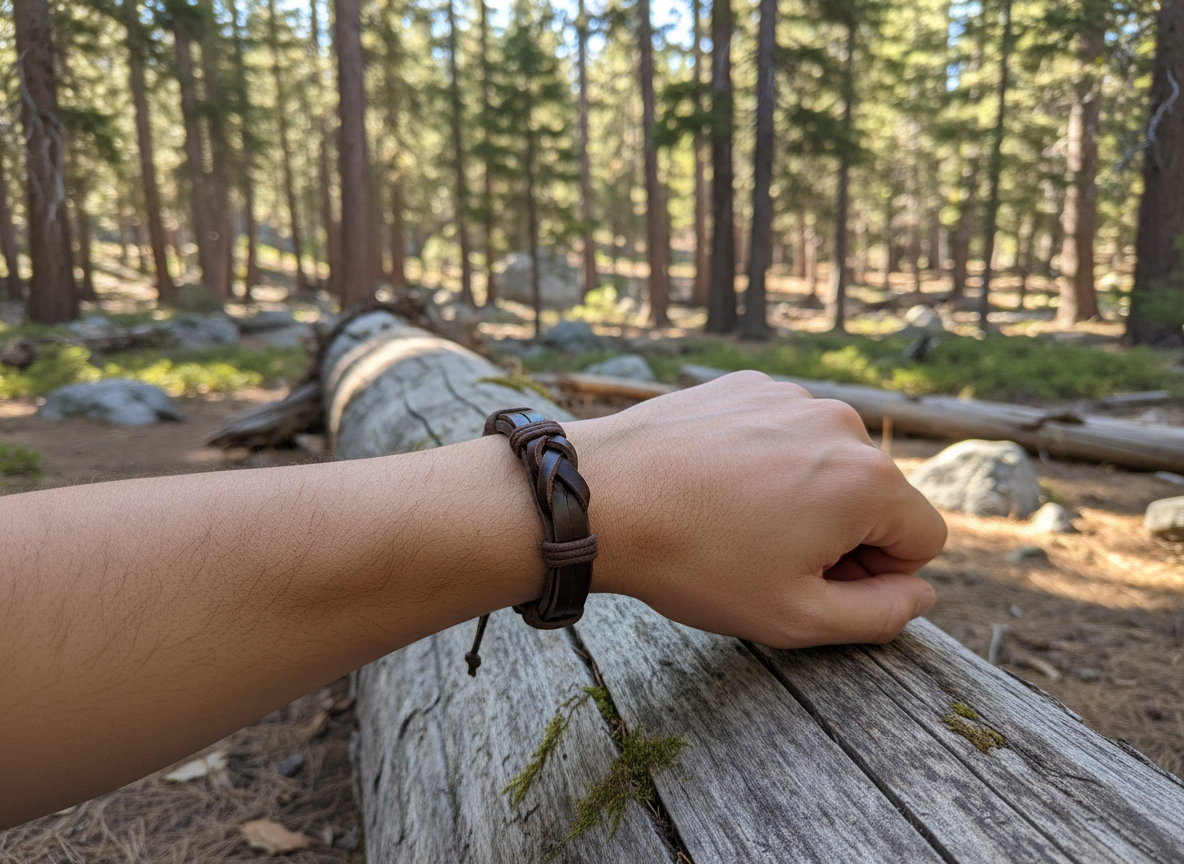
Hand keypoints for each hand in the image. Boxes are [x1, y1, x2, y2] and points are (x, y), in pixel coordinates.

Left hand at [569, 371, 944, 648]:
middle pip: (878, 496)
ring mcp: (791, 394)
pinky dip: (764, 459)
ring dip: (802, 494)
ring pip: (829, 461)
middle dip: (840, 533)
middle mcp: (841, 422)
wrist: (602, 497)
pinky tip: (713, 484)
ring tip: (733, 519)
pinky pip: (784, 431)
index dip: (876, 576)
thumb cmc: (696, 562)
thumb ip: (879, 616)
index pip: (922, 540)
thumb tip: (919, 594)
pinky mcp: (748, 382)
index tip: (814, 581)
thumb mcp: (795, 616)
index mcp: (869, 480)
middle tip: (766, 557)